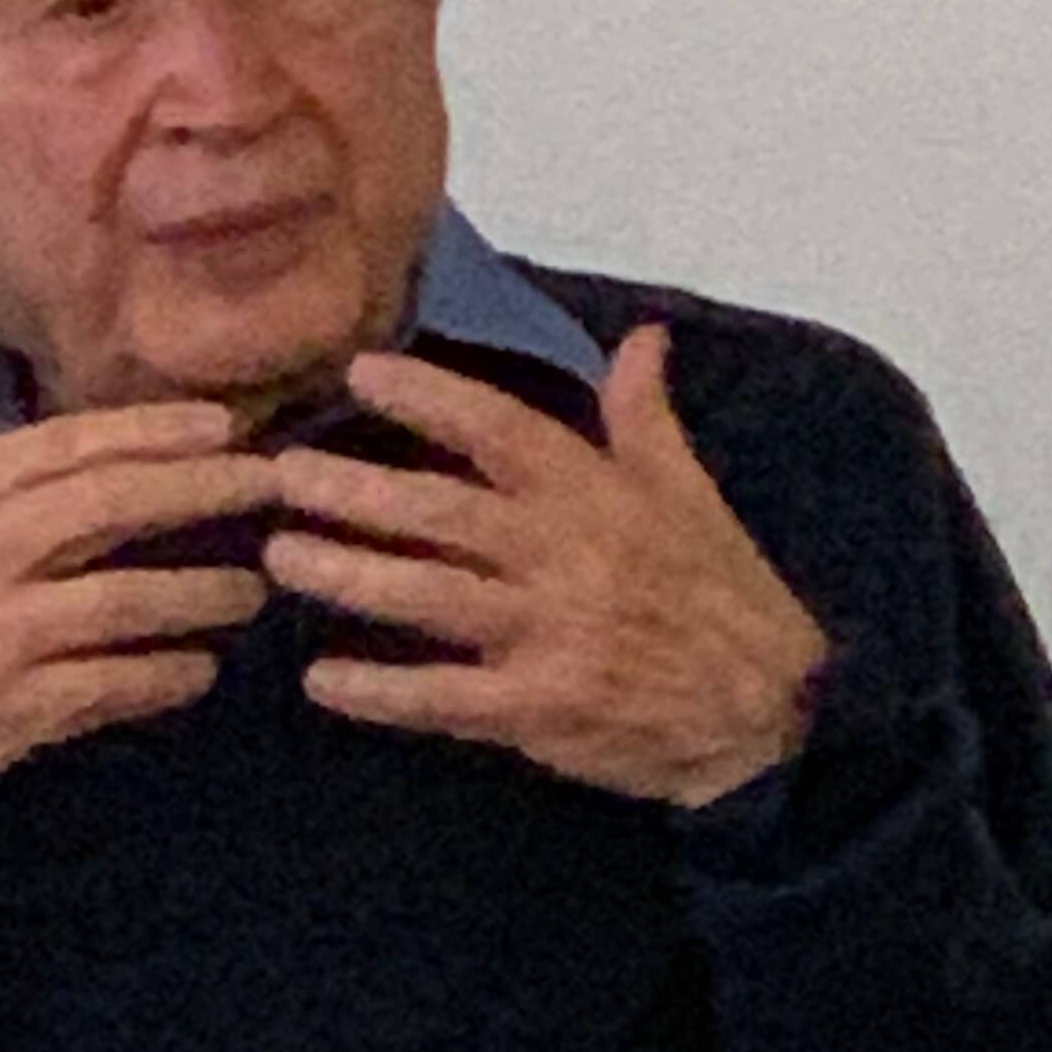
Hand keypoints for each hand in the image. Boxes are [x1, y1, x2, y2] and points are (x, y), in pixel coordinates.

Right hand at [0, 351, 285, 798]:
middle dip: (200, 490)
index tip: (221, 425)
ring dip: (200, 594)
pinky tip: (199, 670)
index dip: (150, 431)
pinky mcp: (7, 706)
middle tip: (272, 483)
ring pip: (122, 601)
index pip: (65, 446)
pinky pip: (108, 684)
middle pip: (108, 507)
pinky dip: (162, 676)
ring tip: (254, 587)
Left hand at [262, 326, 828, 807]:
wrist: (770, 715)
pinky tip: (322, 680)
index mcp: (599, 496)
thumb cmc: (724, 598)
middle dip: (355, 491)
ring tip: (282, 557)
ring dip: (348, 576)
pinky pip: (444, 697)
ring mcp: (549, 634)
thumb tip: (642, 336)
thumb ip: (647, 419)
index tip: (360, 374)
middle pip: (442, 513)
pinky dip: (380, 691)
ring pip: (429, 597)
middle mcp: (566, 556)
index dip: (429, 398)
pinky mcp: (539, 708)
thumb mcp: (696, 497)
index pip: (502, 429)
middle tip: (281, 475)